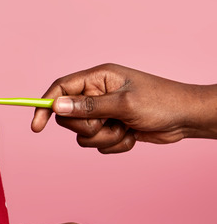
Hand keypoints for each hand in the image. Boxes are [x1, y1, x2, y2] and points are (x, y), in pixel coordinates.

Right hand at [31, 63, 208, 153]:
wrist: (187, 119)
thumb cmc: (161, 103)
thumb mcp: (123, 104)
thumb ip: (88, 106)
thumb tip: (57, 106)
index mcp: (98, 79)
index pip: (60, 89)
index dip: (45, 105)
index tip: (37, 126)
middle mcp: (97, 94)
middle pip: (68, 117)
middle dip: (87, 127)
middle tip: (108, 123)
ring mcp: (104, 112)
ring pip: (82, 135)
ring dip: (104, 138)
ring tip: (125, 129)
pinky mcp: (111, 128)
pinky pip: (97, 144)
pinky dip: (114, 144)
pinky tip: (132, 136)